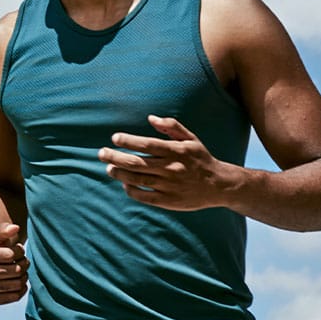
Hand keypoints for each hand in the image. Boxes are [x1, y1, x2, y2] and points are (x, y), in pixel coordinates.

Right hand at [0, 222, 28, 304]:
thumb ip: (5, 229)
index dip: (19, 251)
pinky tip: (18, 280)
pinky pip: (14, 297)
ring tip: (21, 269)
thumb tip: (14, 228)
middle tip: (23, 260)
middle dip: (24, 263)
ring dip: (24, 276)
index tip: (18, 249)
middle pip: (15, 270)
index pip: (9, 255)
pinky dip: (21, 289)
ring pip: (17, 284)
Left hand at [98, 115, 238, 210]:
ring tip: (109, 168)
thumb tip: (151, 118)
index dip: (129, 141)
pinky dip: (131, 190)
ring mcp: (169, 186)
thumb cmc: (201, 158)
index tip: (114, 138)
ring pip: (138, 180)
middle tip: (101, 153)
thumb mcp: (191, 139)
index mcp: (176, 151)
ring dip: (119, 174)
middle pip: (137, 163)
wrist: (219, 185)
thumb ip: (172, 127)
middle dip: (115, 158)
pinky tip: (124, 183)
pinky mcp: (169, 201)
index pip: (147, 145)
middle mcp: (172, 168)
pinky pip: (144, 196)